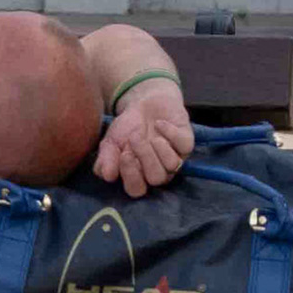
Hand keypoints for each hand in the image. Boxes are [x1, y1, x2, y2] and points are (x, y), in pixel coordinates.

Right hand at [93, 80, 194, 196]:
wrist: (145, 102)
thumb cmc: (128, 127)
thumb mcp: (110, 142)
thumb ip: (106, 159)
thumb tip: (107, 176)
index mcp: (139, 175)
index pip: (137, 190)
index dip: (131, 176)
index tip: (124, 154)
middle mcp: (159, 170)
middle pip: (156, 179)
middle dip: (145, 157)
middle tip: (135, 138)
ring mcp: (174, 158)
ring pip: (172, 165)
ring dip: (158, 147)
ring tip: (149, 132)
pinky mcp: (187, 143)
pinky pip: (183, 145)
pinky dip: (169, 132)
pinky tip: (159, 123)